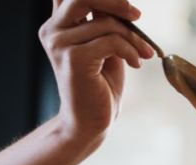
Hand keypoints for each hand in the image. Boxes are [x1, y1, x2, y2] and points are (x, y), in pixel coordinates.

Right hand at [39, 0, 155, 143]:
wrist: (89, 121)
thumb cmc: (99, 84)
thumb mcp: (104, 45)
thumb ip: (104, 21)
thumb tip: (123, 3)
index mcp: (57, 24)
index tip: (126, 8)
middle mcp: (52, 30)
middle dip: (116, 2)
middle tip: (137, 16)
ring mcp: (60, 44)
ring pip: (106, 23)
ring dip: (133, 38)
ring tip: (144, 53)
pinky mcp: (74, 59)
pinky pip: (112, 41)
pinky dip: (130, 51)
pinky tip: (136, 64)